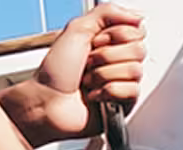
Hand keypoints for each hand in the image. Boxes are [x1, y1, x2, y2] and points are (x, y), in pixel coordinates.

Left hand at [7, 4, 143, 146]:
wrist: (43, 103)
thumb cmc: (54, 72)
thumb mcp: (76, 29)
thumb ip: (107, 12)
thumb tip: (137, 17)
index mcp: (110, 42)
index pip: (137, 31)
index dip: (114, 36)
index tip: (94, 43)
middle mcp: (118, 61)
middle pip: (139, 50)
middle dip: (106, 57)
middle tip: (87, 64)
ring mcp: (121, 82)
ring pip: (135, 71)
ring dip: (102, 75)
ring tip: (87, 81)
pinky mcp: (123, 103)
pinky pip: (133, 91)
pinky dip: (108, 92)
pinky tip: (94, 95)